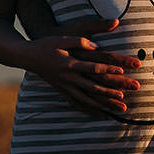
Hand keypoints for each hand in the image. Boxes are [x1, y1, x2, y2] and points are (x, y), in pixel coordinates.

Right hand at [25, 18, 140, 114]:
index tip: (122, 72)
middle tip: (126, 97)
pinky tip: (103, 115)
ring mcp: (65, 86)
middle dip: (111, 93)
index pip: (92, 68)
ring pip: (88, 99)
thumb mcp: (62, 39)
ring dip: (105, 105)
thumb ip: (80, 42)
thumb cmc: (46, 45)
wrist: (26, 56)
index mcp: (70, 64)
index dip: (107, 70)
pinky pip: (78, 103)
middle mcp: (68, 78)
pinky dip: (91, 110)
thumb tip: (96, 46)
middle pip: (93, 87)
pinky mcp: (62, 91)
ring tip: (120, 110)